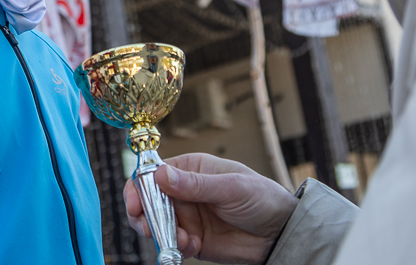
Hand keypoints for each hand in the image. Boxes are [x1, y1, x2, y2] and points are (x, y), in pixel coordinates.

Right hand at [123, 153, 297, 263]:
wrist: (280, 233)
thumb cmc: (261, 198)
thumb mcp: (231, 187)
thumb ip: (196, 185)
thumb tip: (161, 175)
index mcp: (191, 168)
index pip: (154, 172)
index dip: (139, 186)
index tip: (134, 202)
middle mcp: (184, 191)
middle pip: (147, 199)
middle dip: (143, 214)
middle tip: (147, 226)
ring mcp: (186, 216)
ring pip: (155, 223)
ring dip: (158, 232)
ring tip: (177, 239)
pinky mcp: (192, 239)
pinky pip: (171, 243)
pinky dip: (175, 246)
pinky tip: (192, 245)